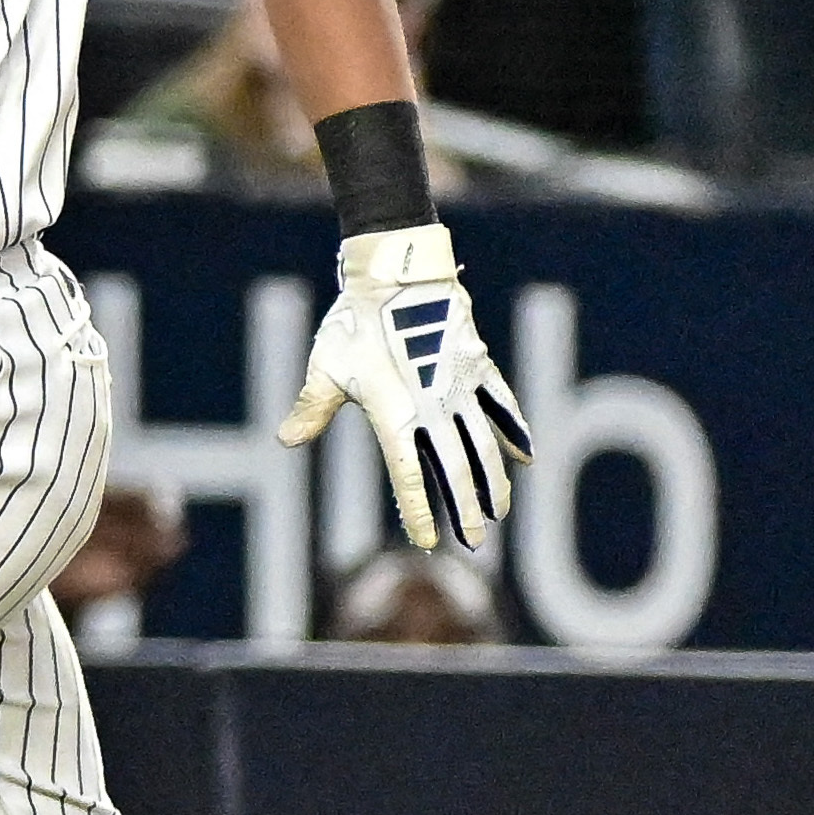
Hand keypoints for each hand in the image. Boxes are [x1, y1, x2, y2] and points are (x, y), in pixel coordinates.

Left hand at [278, 221, 532, 549]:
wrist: (398, 272)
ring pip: (484, 445)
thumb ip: (311, 407)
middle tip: (476, 542)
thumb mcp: (326, 367)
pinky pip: (501, 406)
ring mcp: (460, 388)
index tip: (426, 540)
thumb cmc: (354, 322)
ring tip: (498, 511)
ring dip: (493, 480)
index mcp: (392, 416)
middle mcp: (432, 408)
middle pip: (454, 470)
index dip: (418, 511)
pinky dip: (515, 433)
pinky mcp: (478, 366)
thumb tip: (286, 440)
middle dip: (465, 508)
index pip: (407, 477)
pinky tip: (527, 458)